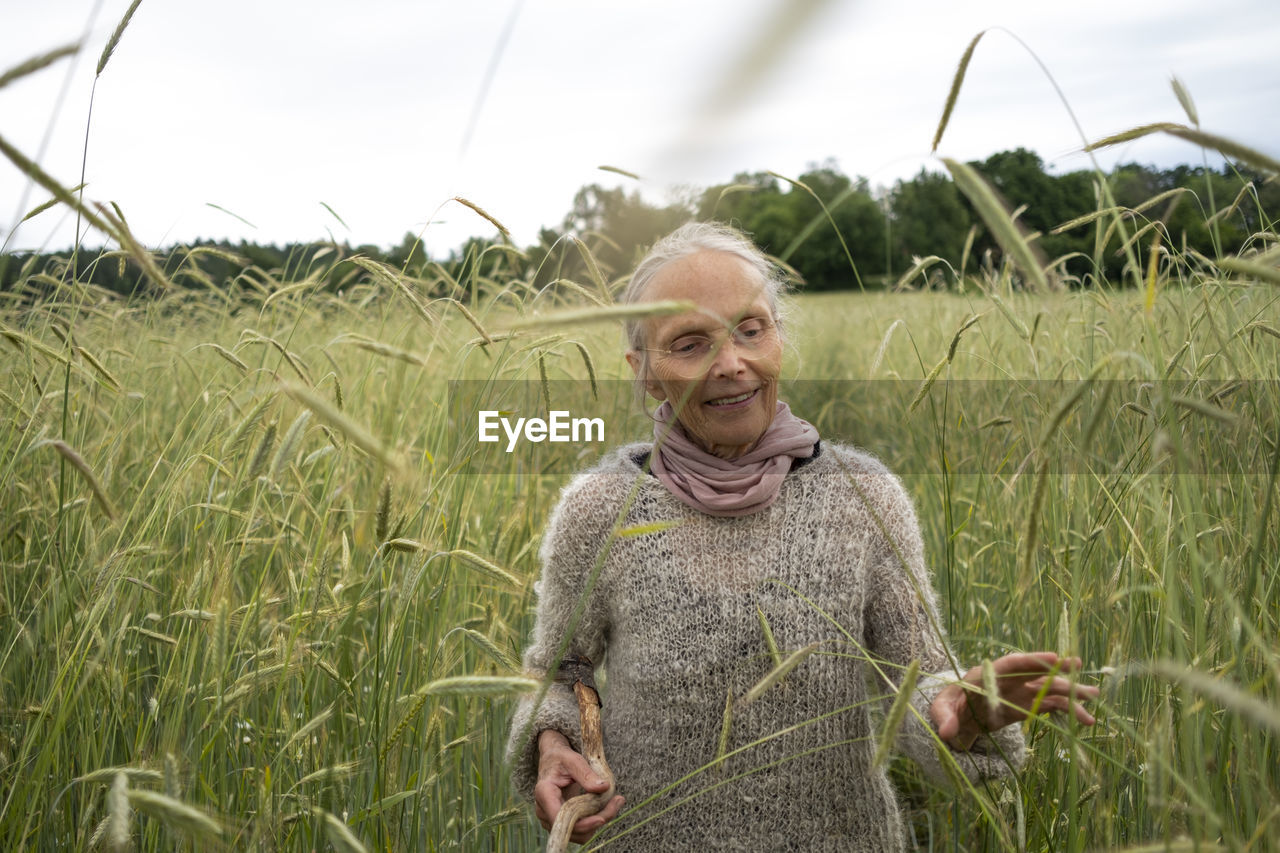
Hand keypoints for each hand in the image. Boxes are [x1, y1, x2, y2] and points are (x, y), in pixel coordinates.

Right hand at [533, 730, 623, 844]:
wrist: (553, 760)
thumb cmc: (561, 758)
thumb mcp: (573, 760)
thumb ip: (586, 774)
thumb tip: (604, 788)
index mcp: (544, 793)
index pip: (561, 818)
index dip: (582, 823)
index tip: (602, 818)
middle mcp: (544, 811)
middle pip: (573, 829)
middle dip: (598, 819)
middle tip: (618, 800)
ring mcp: (551, 819)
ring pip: (579, 833)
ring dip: (599, 820)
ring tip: (614, 801)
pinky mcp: (561, 822)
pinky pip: (581, 829)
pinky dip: (595, 820)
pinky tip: (606, 805)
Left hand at [931, 652, 1101, 750]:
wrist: (957, 715)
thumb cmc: (948, 705)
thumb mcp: (940, 710)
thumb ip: (943, 718)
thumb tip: (946, 732)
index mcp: (988, 674)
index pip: (1011, 664)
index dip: (1032, 661)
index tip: (1053, 657)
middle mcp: (1008, 680)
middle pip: (1033, 672)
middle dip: (1055, 669)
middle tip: (1077, 665)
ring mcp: (1020, 693)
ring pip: (1047, 690)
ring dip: (1069, 693)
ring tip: (1093, 696)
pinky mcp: (1026, 707)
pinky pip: (1049, 707)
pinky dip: (1066, 712)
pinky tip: (1085, 719)